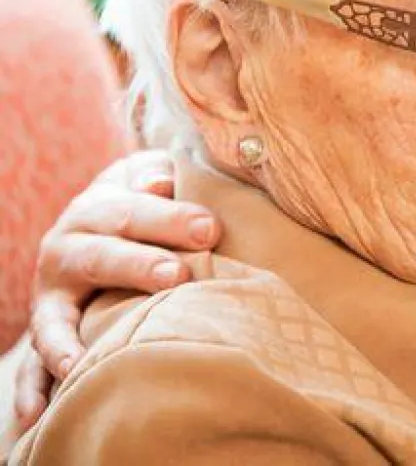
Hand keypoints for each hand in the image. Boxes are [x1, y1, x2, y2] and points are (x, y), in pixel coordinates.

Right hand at [14, 149, 220, 432]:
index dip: (169, 218)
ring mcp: (52, 296)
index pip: (130, 210)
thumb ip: (156, 175)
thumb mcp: (147, 177)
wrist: (98, 220)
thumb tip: (162, 182)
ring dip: (69, 339)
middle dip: (136, 265)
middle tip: (176, 275)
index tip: (210, 229)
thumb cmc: (143, 200)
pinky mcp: (47, 331)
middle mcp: (66, 250)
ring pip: (56, 316)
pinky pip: (31, 365)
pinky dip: (31, 389)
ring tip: (84, 361)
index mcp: (96, 208)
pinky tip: (36, 414)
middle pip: (99, 256)